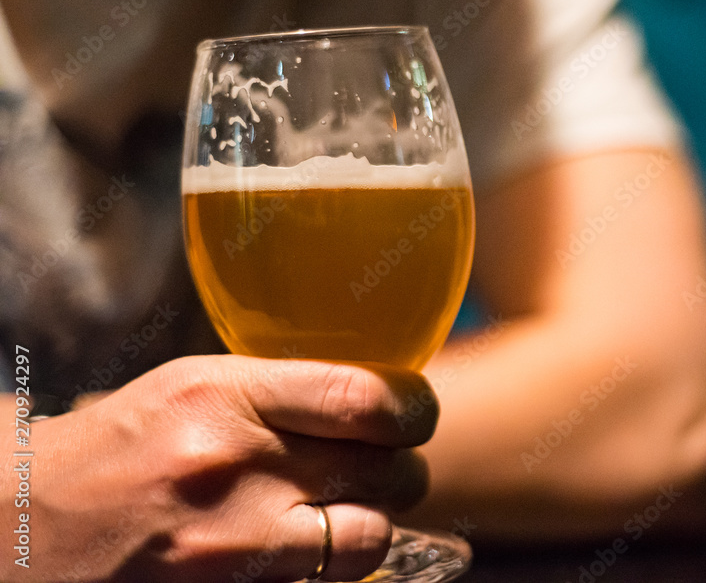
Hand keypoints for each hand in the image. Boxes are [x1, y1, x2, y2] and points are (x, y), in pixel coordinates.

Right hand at [3, 354, 437, 581]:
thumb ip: (279, 392)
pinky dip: (334, 569)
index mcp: (222, 396)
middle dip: (400, 468)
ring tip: (348, 512)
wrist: (20, 533)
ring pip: (369, 537)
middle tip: (385, 466)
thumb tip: (372, 400)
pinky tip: (308, 552)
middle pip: (384, 470)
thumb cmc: (113, 452)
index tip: (416, 413)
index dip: (413, 409)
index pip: (366, 399)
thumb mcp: (190, 391)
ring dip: (375, 525)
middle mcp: (231, 467)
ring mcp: (231, 545)